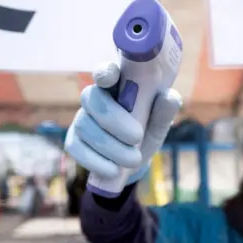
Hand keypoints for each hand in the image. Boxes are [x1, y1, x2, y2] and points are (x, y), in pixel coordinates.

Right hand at [64, 62, 180, 184]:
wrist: (132, 163)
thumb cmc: (145, 133)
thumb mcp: (158, 125)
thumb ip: (163, 112)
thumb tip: (169, 97)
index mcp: (117, 87)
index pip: (106, 72)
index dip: (104, 72)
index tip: (110, 78)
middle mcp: (95, 99)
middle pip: (92, 99)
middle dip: (114, 119)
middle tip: (137, 137)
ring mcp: (81, 119)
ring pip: (85, 126)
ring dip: (110, 146)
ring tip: (133, 159)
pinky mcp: (73, 141)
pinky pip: (76, 148)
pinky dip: (96, 161)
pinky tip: (113, 170)